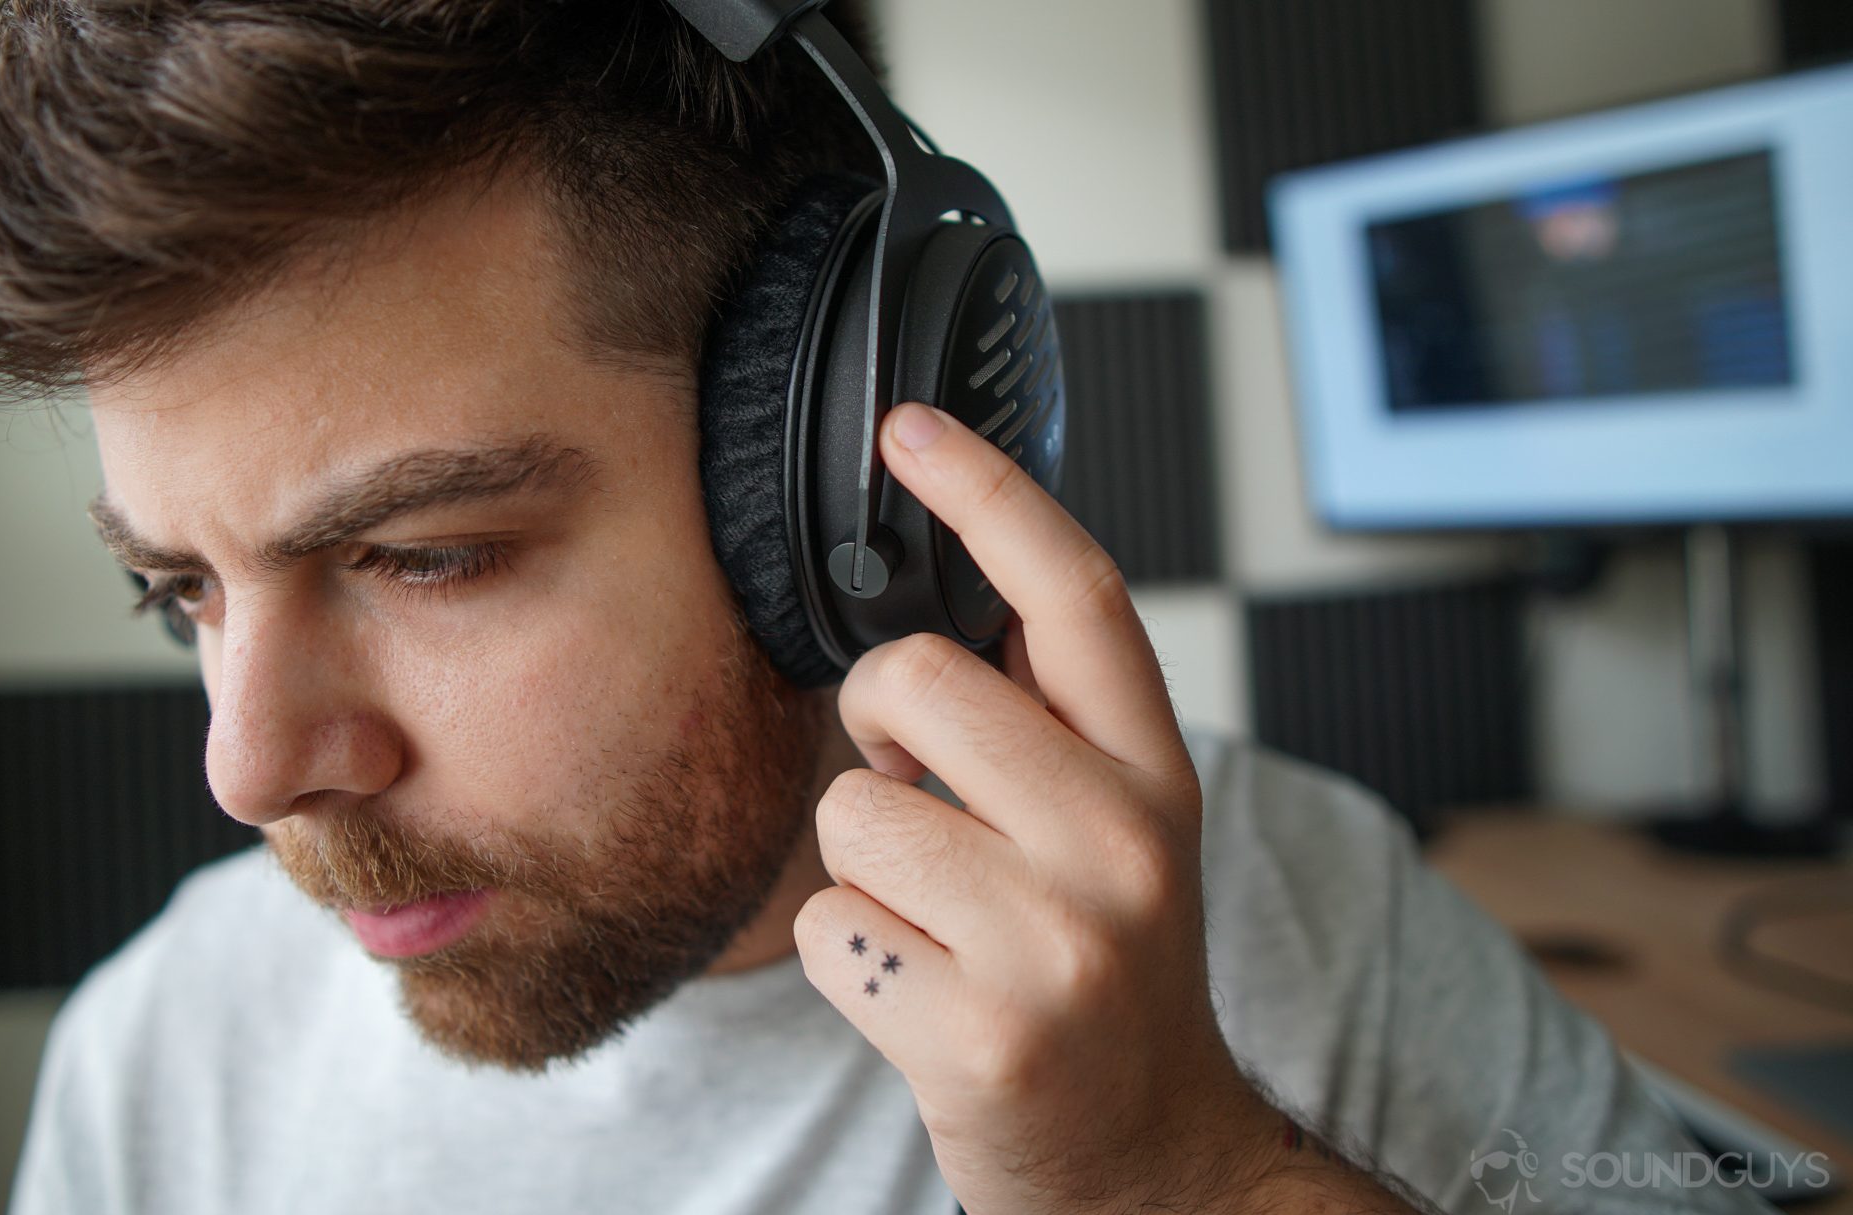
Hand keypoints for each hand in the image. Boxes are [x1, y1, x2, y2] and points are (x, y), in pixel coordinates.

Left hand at [793, 402, 1422, 1214]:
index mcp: (1157, 774)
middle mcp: (1124, 844)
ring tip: (937, 919)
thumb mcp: (1119, 830)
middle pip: (916, 681)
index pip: (1077, 595)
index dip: (989, 491)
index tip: (908, 426)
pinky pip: (826, 926)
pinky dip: (848, 954)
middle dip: (874, 724)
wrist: (1150, 1157)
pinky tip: (921, 990)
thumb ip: (1047, 726)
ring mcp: (1058, 943)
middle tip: (914, 790)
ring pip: (850, 809)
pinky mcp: (980, 1034)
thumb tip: (925, 623)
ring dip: (863, 863)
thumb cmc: (1106, 970)